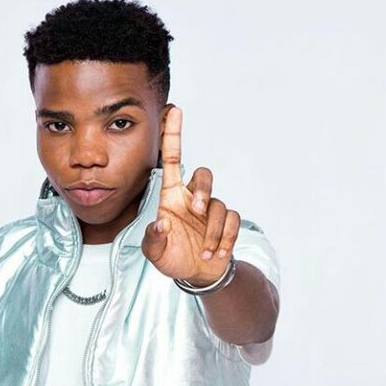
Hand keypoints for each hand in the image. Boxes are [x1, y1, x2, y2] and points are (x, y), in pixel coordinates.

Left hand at [141, 107, 240, 285]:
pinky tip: (216, 254)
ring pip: (219, 205)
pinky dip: (226, 238)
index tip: (174, 110)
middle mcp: (192, 198)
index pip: (172, 159)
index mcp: (171, 197)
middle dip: (203, 190)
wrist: (196, 275)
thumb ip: (153, 240)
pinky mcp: (227, 223)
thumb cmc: (172, 257)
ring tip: (205, 252)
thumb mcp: (154, 253)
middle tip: (196, 211)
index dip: (173, 135)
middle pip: (203, 175)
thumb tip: (161, 224)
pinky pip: (233, 221)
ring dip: (213, 230)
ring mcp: (211, 210)